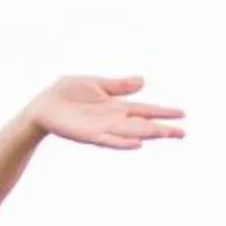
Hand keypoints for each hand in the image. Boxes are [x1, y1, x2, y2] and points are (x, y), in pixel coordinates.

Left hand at [26, 74, 186, 150]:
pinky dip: (124, 143)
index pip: (145, 110)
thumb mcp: (96, 84)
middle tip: (183, 133)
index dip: (163, 112)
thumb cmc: (66, 94)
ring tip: (166, 134)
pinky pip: (110, 140)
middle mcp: (113, 120)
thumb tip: (143, 81)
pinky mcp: (89, 135)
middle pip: (143, 125)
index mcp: (116, 107)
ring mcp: (102, 129)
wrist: (43, 106)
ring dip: (148, 135)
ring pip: (131, 134)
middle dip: (162, 128)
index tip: (182, 114)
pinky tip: (138, 144)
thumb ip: (118, 86)